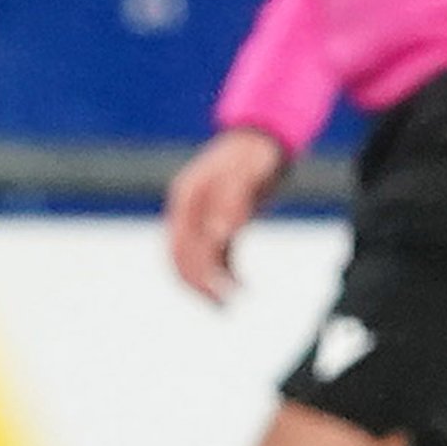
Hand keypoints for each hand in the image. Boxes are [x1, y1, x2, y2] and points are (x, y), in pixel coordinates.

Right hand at [164, 129, 287, 301]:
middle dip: (198, 285)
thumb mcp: (248, 175)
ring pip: (195, 256)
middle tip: (224, 308)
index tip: (219, 294)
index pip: (181, 246)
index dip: (196, 273)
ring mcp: (200, 214)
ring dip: (209, 282)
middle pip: (181, 256)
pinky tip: (240, 284)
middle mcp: (188, 209)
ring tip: (231, 304)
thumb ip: (233, 203)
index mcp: (188, 199)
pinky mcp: (217, 219)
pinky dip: (223, 270)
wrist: (265, 137)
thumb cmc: (256, 154)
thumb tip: (219, 236)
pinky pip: (213, 251)